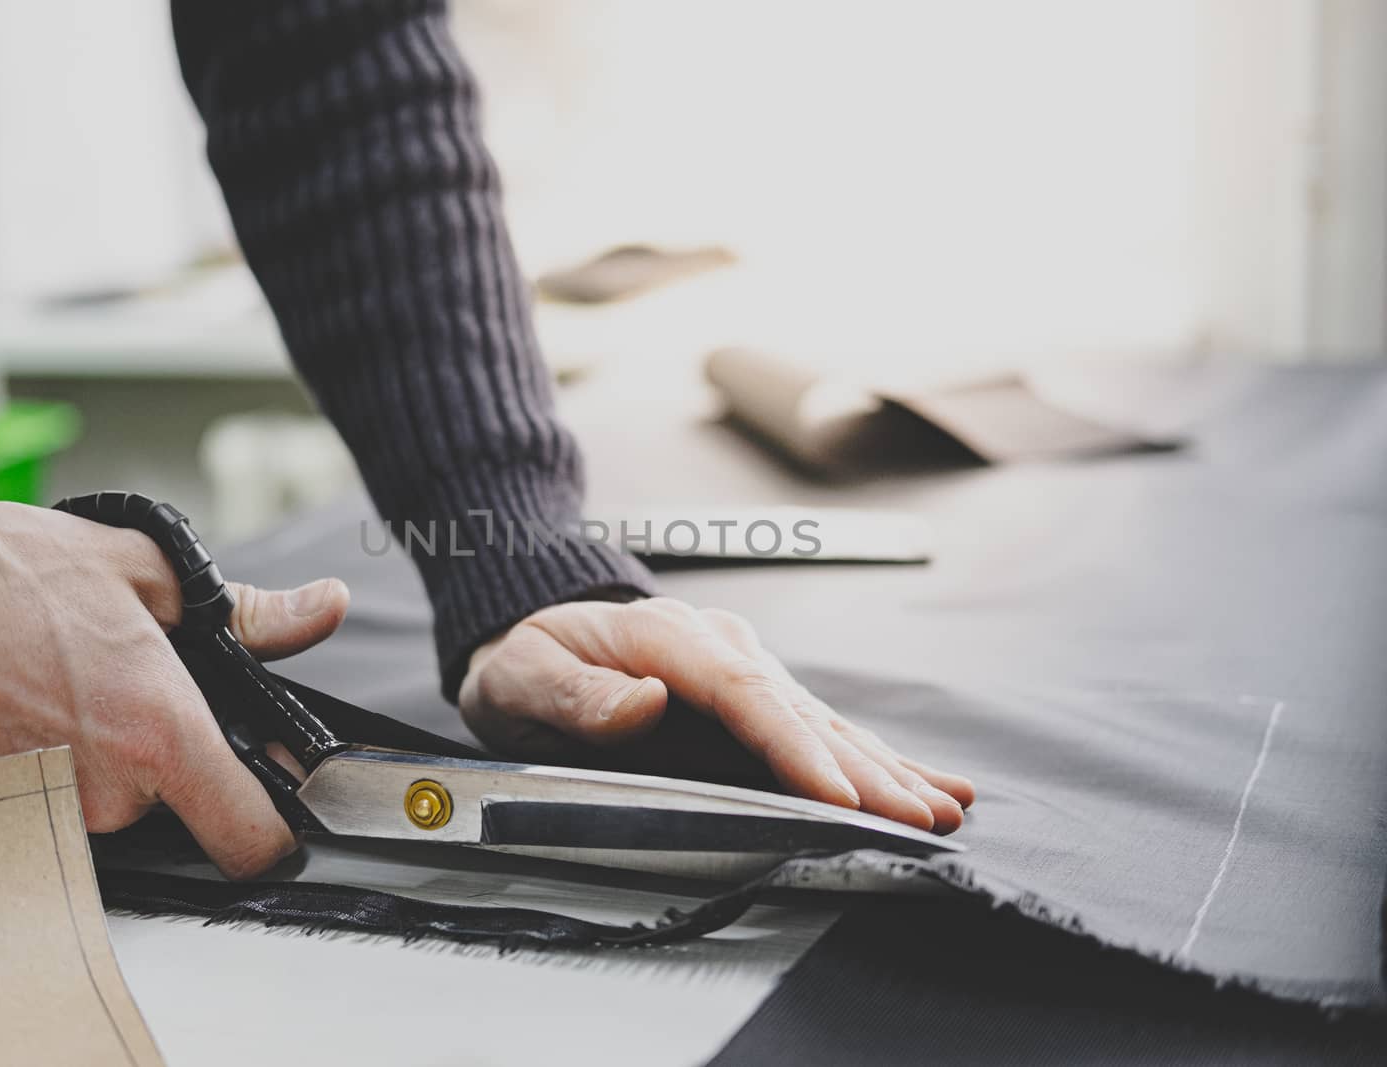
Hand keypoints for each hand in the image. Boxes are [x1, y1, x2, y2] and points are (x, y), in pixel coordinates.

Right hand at [0, 472, 349, 876]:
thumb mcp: (147, 571)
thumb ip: (248, 614)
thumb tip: (320, 609)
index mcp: (160, 731)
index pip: (250, 838)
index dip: (277, 835)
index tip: (280, 817)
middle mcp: (105, 789)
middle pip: (175, 807)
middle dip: (167, 752)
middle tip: (127, 684)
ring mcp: (43, 810)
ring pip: (111, 802)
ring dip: (104, 754)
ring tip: (67, 683)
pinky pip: (52, 799)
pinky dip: (50, 760)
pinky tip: (25, 704)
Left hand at [459, 597, 973, 832]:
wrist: (526, 625)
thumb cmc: (522, 658)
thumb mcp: (522, 674)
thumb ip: (578, 693)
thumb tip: (645, 703)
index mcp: (666, 639)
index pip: (742, 694)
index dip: (794, 748)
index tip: (836, 794)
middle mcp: (718, 647)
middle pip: (800, 712)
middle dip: (864, 769)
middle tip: (919, 817)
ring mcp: (740, 667)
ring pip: (823, 722)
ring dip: (885, 766)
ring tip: (944, 804)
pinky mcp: (749, 693)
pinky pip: (816, 726)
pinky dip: (871, 756)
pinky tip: (925, 778)